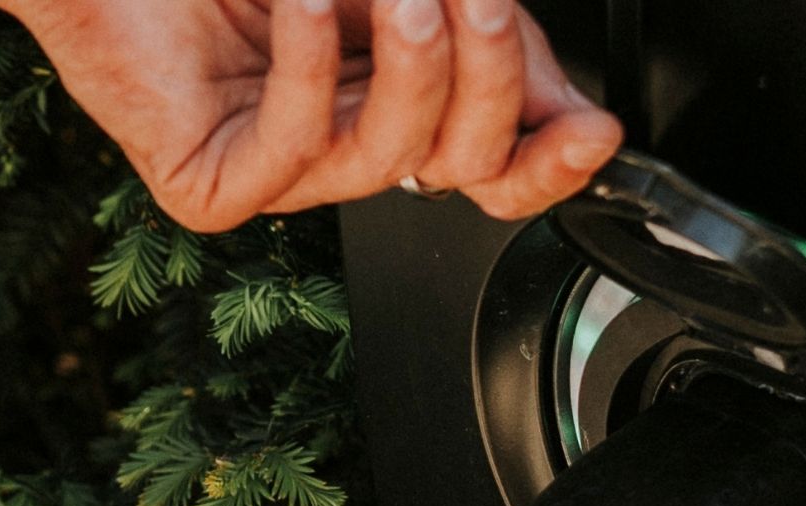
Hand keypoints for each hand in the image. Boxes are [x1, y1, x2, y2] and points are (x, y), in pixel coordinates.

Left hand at [0, 0, 622, 231]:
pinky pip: (294, 146)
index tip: (595, 132)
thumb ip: (475, 31)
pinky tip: (308, 2)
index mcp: (388, 102)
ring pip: (392, 156)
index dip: (548, 161)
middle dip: (490, 75)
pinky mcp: (210, 187)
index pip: (489, 165)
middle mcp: (339, 145)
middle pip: (461, 161)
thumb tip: (574, 104)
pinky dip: (311, 66)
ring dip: (415, 64)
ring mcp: (277, 173)